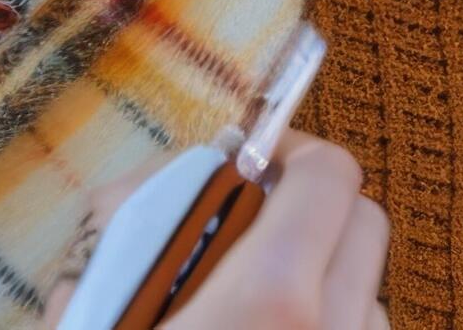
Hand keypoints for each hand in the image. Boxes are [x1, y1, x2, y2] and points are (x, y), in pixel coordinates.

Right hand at [42, 128, 389, 327]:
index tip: (251, 160)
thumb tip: (192, 167)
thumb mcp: (95, 293)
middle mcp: (335, 329)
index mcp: (276, 293)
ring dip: (323, 274)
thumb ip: (140, 212)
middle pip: (363, 222)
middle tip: (250, 220)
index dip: (290, 151)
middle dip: (311, 207)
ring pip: (367, 290)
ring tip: (253, 293)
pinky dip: (326, 325)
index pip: (330, 173)